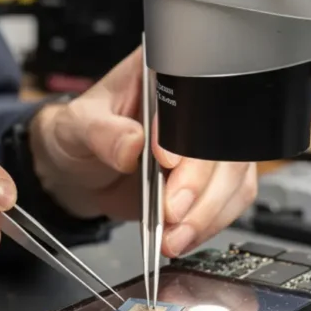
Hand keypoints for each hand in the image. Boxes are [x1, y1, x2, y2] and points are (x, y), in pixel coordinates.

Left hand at [29, 48, 257, 257]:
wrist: (77, 171)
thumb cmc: (77, 135)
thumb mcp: (77, 126)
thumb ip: (102, 133)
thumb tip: (131, 144)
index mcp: (165, 75)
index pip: (195, 97)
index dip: (189, 133)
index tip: (166, 162)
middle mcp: (194, 107)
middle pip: (223, 143)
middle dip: (200, 184)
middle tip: (171, 211)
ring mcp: (205, 145)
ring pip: (234, 175)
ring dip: (208, 212)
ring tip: (175, 235)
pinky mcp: (208, 179)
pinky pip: (230, 201)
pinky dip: (209, 223)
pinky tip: (182, 235)